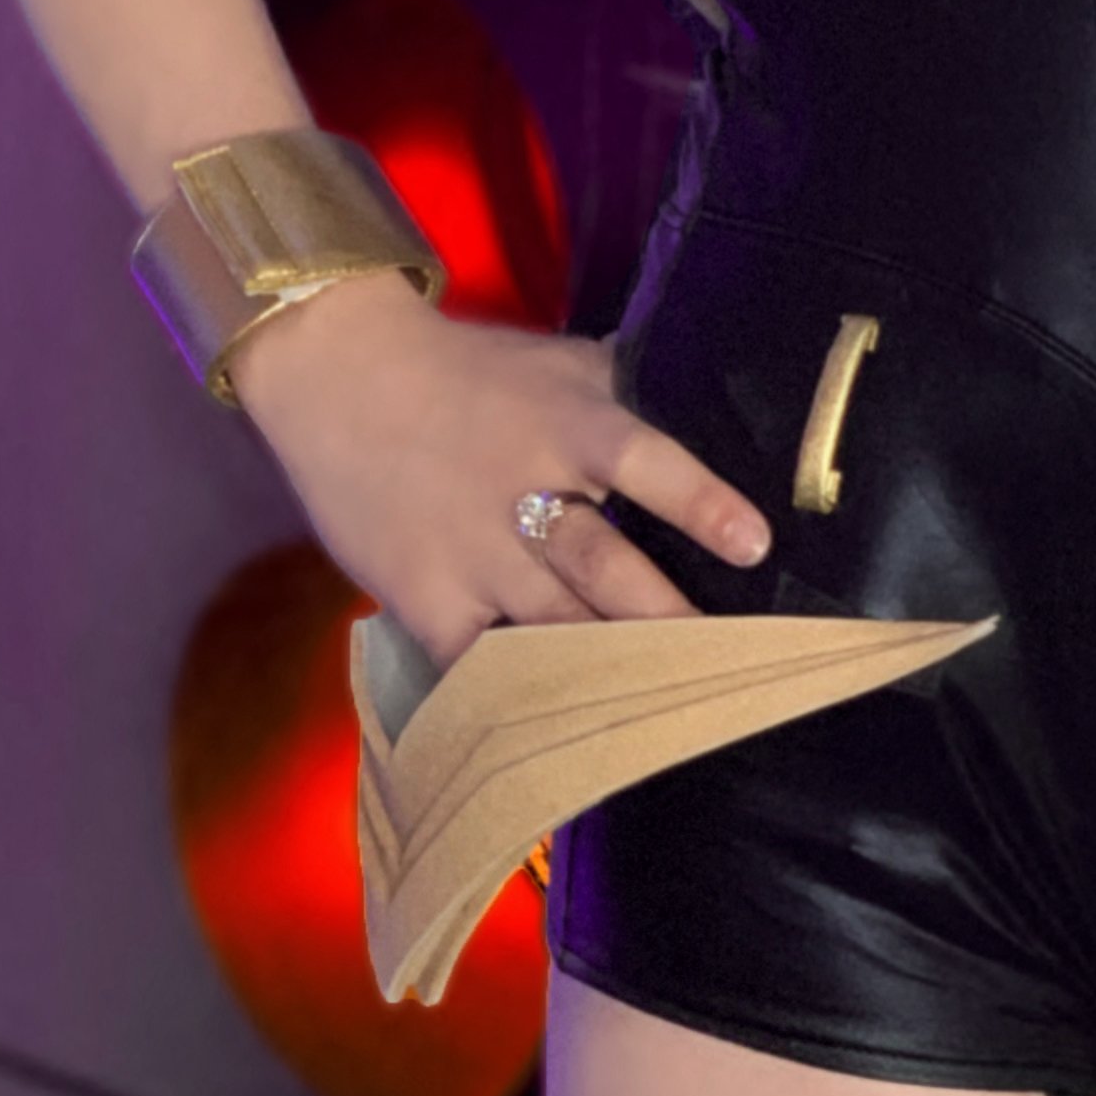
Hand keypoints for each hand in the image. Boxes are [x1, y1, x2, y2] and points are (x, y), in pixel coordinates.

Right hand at [230, 271, 773, 670]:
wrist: (340, 376)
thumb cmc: (465, 370)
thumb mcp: (554, 363)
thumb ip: (623, 387)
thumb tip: (701, 389)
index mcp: (571, 427)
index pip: (648, 462)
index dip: (701, 503)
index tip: (755, 546)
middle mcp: (527, 492)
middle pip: (605, 566)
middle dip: (666, 617)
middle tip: (729, 662)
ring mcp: (474, 552)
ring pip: (553, 623)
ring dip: (610, 665)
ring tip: (669, 709)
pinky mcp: (426, 597)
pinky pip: (479, 661)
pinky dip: (519, 695)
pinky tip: (562, 733)